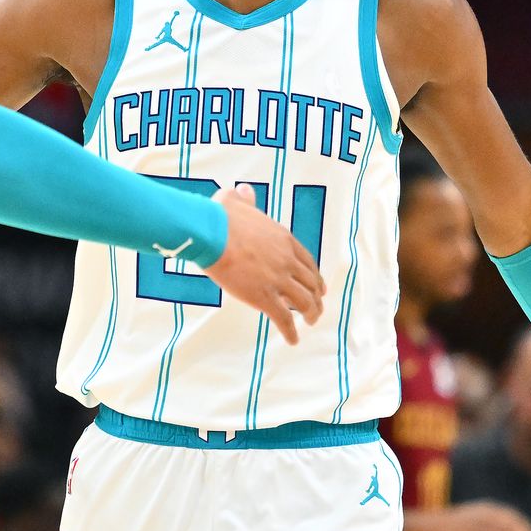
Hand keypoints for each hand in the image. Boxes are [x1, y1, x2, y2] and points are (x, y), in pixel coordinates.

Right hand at [203, 183, 323, 344]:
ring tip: (310, 323)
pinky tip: (293, 340)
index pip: (307, 261)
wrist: (211, 233)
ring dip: (311, 314)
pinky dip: (291, 331)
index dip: (315, 276)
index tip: (318, 286)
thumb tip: (245, 191)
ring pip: (304, 302)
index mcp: (283, 239)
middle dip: (316, 297)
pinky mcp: (265, 297)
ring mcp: (278, 279)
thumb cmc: (219, 217)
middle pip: (311, 283)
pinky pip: (284, 318)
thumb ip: (244, 199)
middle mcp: (287, 260)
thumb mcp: (235, 202)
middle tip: (316, 308)